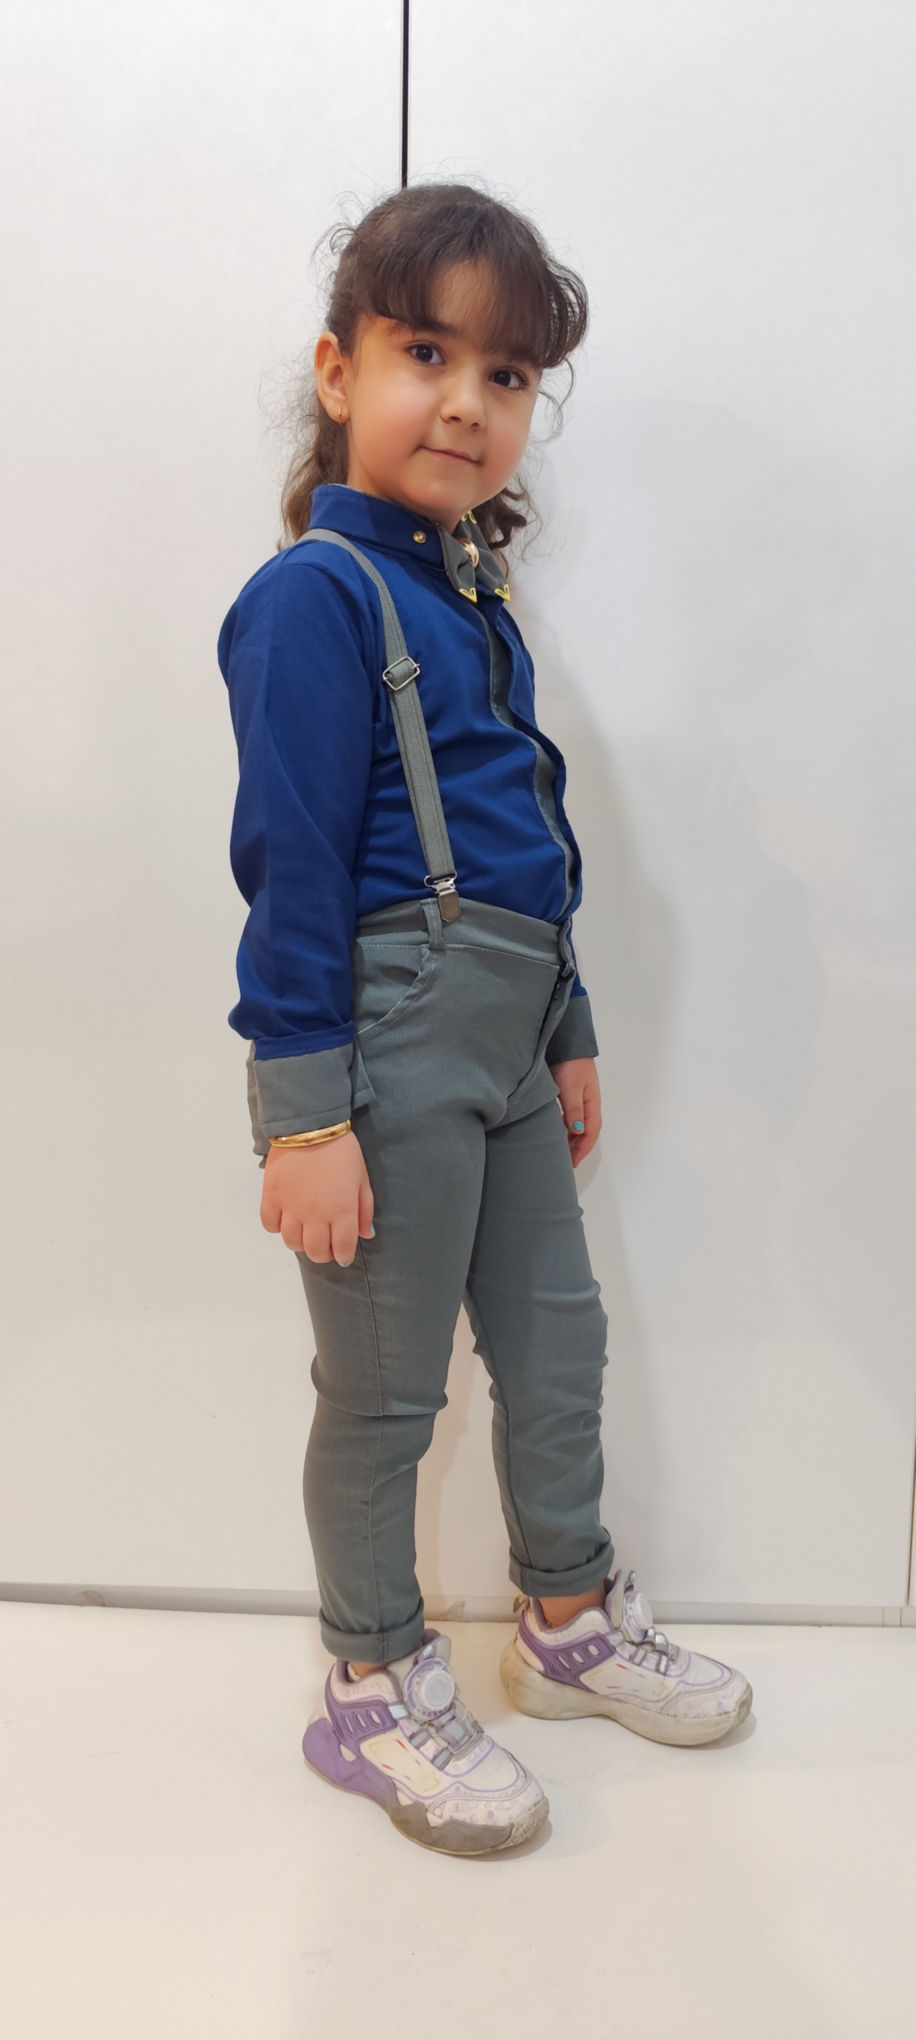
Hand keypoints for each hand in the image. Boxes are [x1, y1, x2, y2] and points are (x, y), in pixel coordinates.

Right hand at [259, 1131, 374, 1264]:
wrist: (311, 1126)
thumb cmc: (343, 1151)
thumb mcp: (362, 1178)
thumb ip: (365, 1209)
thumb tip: (366, 1235)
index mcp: (342, 1211)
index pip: (342, 1248)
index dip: (344, 1256)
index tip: (343, 1255)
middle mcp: (315, 1215)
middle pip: (316, 1251)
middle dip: (323, 1254)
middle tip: (325, 1245)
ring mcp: (291, 1208)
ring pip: (292, 1242)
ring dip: (300, 1243)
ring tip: (305, 1234)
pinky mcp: (271, 1197)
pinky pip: (270, 1224)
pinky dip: (277, 1227)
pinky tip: (285, 1219)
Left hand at [551, 1057, 600, 1166]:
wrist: (567, 1043)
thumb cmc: (570, 1065)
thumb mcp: (571, 1088)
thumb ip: (573, 1109)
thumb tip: (578, 1132)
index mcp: (592, 1104)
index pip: (590, 1133)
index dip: (582, 1149)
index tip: (572, 1163)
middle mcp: (589, 1104)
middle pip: (586, 1131)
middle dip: (578, 1148)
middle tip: (566, 1162)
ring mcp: (581, 1098)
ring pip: (578, 1125)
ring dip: (572, 1139)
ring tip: (562, 1150)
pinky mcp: (571, 1093)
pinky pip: (571, 1117)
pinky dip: (566, 1128)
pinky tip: (558, 1131)